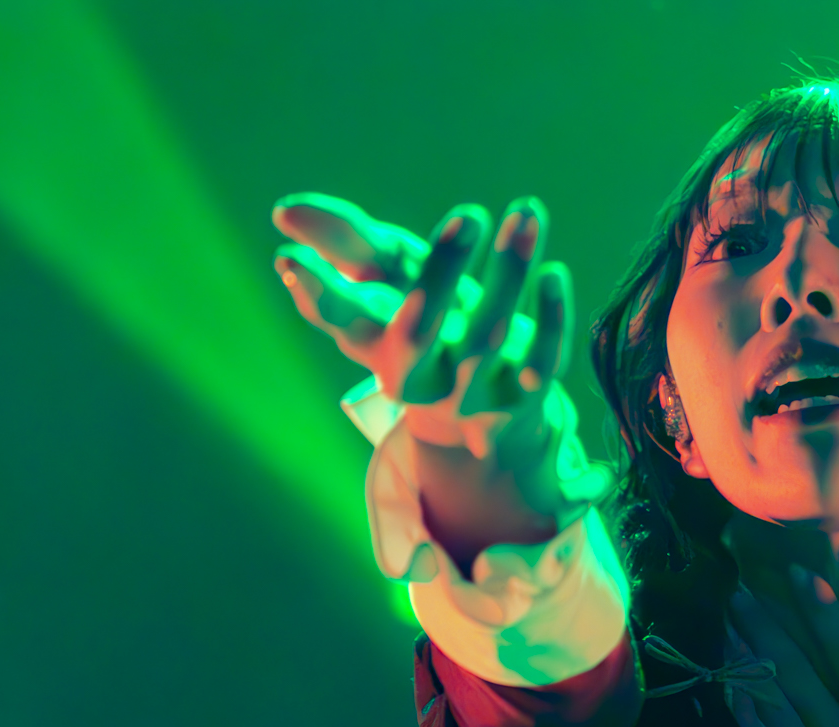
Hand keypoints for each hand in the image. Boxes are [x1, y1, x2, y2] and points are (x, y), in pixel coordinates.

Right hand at [271, 192, 607, 552]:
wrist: (491, 402)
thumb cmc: (430, 318)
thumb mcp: (389, 277)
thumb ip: (346, 241)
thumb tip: (285, 212)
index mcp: (378, 346)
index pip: (343, 324)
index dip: (319, 296)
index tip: (290, 261)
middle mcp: (421, 379)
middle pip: (417, 335)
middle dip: (441, 272)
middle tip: (469, 212)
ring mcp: (473, 396)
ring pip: (488, 336)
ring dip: (510, 271)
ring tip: (526, 211)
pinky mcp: (524, 400)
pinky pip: (543, 363)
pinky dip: (552, 318)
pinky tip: (553, 272)